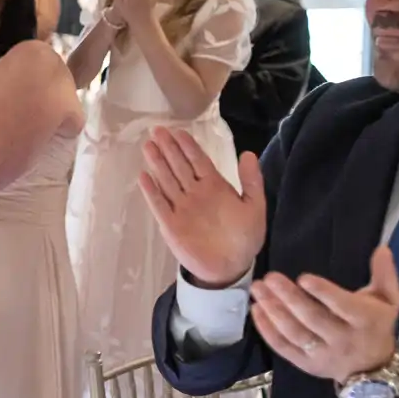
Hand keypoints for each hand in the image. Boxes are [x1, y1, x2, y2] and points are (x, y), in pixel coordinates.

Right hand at [137, 127, 265, 288]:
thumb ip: (251, 181)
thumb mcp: (254, 207)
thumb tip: (248, 153)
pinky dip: (151, 191)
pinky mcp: (171, 224)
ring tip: (148, 146)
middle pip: (179, 166)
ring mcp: (182, 207)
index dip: (188, 146)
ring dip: (157, 163)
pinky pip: (159, 204)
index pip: (198, 160)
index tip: (178, 131)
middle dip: (168, 148)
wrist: (230, 268)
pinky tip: (144, 176)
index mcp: (215, 186)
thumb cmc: (244, 237)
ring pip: (167, 180)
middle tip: (157, 129)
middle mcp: (195, 193)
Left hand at [249, 247, 398, 381]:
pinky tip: (256, 310)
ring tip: (258, 290)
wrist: (373, 368)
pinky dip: (267, 331)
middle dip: (289, 298)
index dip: (323, 293)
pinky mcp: (306, 364)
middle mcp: (343, 340)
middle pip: (313, 319)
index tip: (303, 278)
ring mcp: (323, 355)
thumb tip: (382, 249)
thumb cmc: (376, 326)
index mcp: (364, 321)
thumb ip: (384, 273)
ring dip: (273, 311)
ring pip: (295, 333)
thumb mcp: (388, 300)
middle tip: (270, 278)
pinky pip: (284, 348)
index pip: (342, 307)